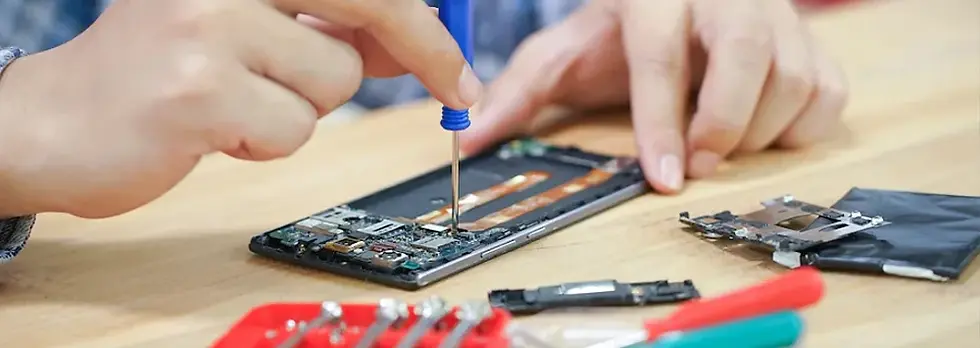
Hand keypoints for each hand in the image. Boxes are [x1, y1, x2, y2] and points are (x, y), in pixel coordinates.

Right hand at [0, 0, 481, 217]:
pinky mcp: (200, 89)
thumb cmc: (160, 75)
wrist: (58, 121)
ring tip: (241, 104)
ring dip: (305, 108)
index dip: (424, 17)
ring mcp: (209, 25)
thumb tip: (413, 44)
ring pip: (335, 82)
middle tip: (456, 88)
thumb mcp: (249, 32)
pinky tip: (218, 129)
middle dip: (425, 51)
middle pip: (372, 2)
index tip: (459, 53)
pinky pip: (295, 128)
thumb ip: (326, 30)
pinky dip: (270, 141)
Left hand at [459, 0, 846, 193]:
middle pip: (745, 52)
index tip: (660, 179)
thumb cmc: (619, 32)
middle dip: (721, 122)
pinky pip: (828, 94)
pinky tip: (757, 132)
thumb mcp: (566, 54)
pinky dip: (798, 130)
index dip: (660, 122)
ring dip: (756, 133)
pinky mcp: (813, 41)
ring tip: (715, 145)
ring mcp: (778, 14)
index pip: (661, 55)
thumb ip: (520, 91)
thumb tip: (467, 136)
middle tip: (693, 165)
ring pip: (793, 78)